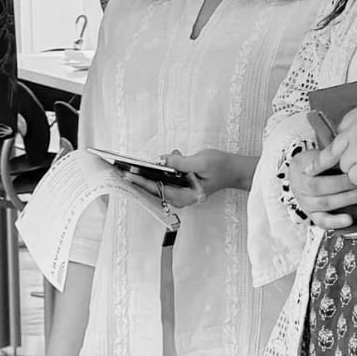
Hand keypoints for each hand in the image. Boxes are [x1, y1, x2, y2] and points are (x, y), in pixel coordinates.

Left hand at [122, 149, 246, 207]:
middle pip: (155, 189)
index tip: (128, 175)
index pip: (158, 188)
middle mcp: (182, 197)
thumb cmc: (220, 167)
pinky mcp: (182, 186)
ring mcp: (182, 193)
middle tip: (122, 171)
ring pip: (159, 184)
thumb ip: (180, 163)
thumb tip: (161, 160)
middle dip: (139, 179)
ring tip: (137, 165)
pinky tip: (169, 158)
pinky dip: (163, 170)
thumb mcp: (200, 161)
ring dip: (150, 173)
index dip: (141, 181)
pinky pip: (167, 179)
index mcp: (186, 196)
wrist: (234, 169)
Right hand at [287, 146, 356, 232]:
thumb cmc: (315, 165)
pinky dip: (336, 222)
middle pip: (323, 189)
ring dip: (347, 200)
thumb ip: (332, 158)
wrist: (301, 178)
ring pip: (326, 205)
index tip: (355, 170)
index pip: (318, 172)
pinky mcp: (313, 217)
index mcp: (302, 172)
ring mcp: (307, 205)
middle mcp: (302, 190)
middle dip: (346, 187)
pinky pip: (323, 222)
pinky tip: (350, 220)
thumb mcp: (318, 156)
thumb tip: (353, 159)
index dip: (336, 174)